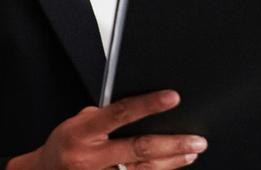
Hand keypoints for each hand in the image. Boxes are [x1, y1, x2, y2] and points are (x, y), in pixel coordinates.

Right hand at [7, 89, 207, 169]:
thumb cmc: (64, 144)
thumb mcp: (78, 121)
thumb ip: (105, 115)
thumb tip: (142, 108)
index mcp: (83, 131)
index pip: (121, 113)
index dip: (149, 105)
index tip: (173, 98)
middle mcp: (91, 158)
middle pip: (138, 149)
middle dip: (172, 144)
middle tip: (196, 139)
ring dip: (171, 163)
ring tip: (191, 152)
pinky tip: (171, 168)